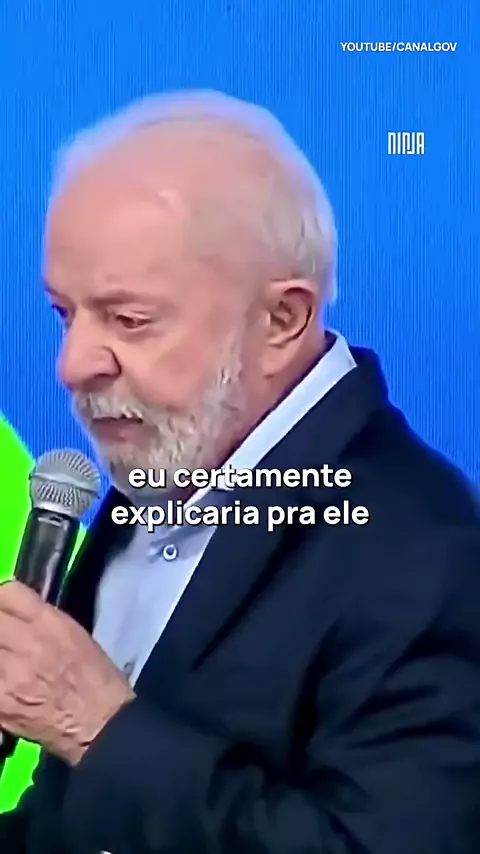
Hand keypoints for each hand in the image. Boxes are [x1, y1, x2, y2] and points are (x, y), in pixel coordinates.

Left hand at [0, 580, 134, 764]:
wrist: (99, 724)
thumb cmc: (94, 677)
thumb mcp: (74, 633)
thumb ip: (41, 619)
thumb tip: (14, 613)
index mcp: (50, 623)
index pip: (8, 593)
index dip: (1, 599)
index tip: (3, 610)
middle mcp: (27, 643)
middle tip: (4, 637)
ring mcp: (9, 673)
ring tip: (5, 655)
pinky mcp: (0, 701)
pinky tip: (3, 678)